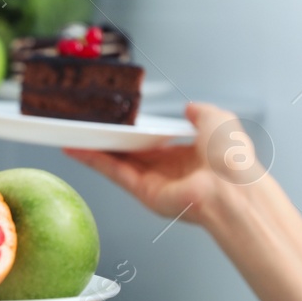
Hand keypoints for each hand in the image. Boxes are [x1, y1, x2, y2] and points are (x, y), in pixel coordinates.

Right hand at [64, 100, 259, 227]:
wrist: (231, 186)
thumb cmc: (230, 156)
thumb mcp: (217, 120)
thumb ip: (200, 112)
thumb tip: (189, 107)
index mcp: (187, 155)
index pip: (154, 143)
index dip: (134, 132)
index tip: (116, 122)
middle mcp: (169, 170)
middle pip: (130, 153)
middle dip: (108, 141)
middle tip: (85, 127)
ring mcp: (154, 183)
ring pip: (117, 162)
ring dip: (93, 149)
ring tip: (70, 135)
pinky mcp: (144, 192)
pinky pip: (114, 173)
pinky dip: (93, 161)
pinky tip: (76, 149)